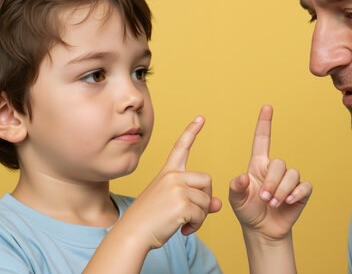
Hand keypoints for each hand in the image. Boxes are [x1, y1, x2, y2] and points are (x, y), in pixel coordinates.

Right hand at [121, 116, 221, 249]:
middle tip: (193, 213)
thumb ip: (195, 200)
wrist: (133, 234)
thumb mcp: (172, 205)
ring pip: (206, 201)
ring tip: (184, 223)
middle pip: (207, 180)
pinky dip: (197, 225)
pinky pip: (202, 214)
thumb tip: (218, 204)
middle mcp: (172, 176)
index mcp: (167, 173)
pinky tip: (184, 229)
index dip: (191, 132)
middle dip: (205, 198)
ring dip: (200, 217)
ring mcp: (176, 189)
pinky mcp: (181, 203)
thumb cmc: (149, 221)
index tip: (201, 118)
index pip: (181, 147)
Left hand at [229, 105, 311, 240]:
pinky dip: (295, 193)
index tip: (267, 106)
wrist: (262, 230)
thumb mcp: (236, 199)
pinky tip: (286, 202)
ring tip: (273, 204)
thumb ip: (236, 187)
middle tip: (264, 199)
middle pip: (279, 163)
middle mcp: (274, 170)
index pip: (262, 140)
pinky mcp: (301, 192)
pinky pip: (304, 185)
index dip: (264, 123)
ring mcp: (289, 180)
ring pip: (292, 174)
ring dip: (281, 190)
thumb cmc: (248, 211)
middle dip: (272, 182)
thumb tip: (243, 177)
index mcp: (258, 165)